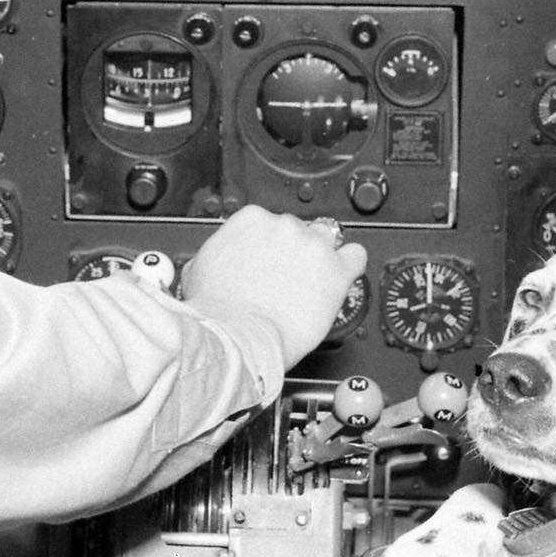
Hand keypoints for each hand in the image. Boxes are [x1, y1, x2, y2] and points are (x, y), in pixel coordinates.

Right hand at [182, 205, 367, 367]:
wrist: (238, 336)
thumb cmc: (218, 311)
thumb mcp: (199, 270)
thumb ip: (218, 253)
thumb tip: (220, 258)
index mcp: (252, 220)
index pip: (270, 222)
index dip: (270, 245)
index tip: (269, 261)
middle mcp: (285, 226)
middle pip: (299, 230)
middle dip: (294, 253)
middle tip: (285, 279)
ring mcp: (313, 246)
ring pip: (327, 240)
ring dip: (320, 258)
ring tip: (310, 282)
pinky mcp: (336, 271)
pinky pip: (356, 256)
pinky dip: (350, 266)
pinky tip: (340, 278)